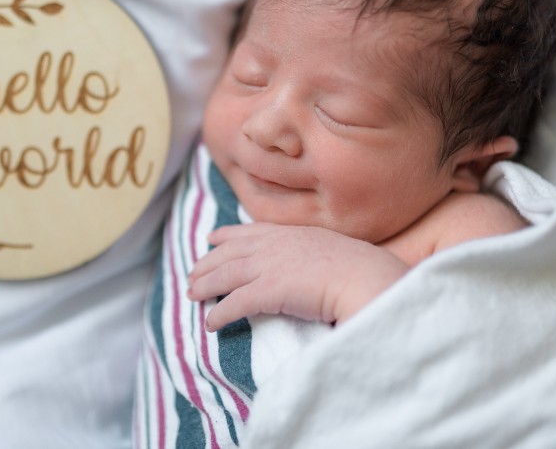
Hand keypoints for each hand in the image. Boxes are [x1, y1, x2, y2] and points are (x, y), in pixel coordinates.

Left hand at [187, 223, 408, 330]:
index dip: (227, 235)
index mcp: (290, 233)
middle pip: (229, 253)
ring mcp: (270, 266)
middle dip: (207, 263)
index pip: (249, 231)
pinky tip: (210, 324)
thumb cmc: (359, 269)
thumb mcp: (331, 249)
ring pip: (225, 276)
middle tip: (192, 273)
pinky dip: (219, 314)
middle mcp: (275, 245)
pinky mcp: (268, 291)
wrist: (364, 277)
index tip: (212, 238)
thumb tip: (309, 264)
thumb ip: (312, 252)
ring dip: (205, 286)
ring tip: (191, 296)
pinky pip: (234, 304)